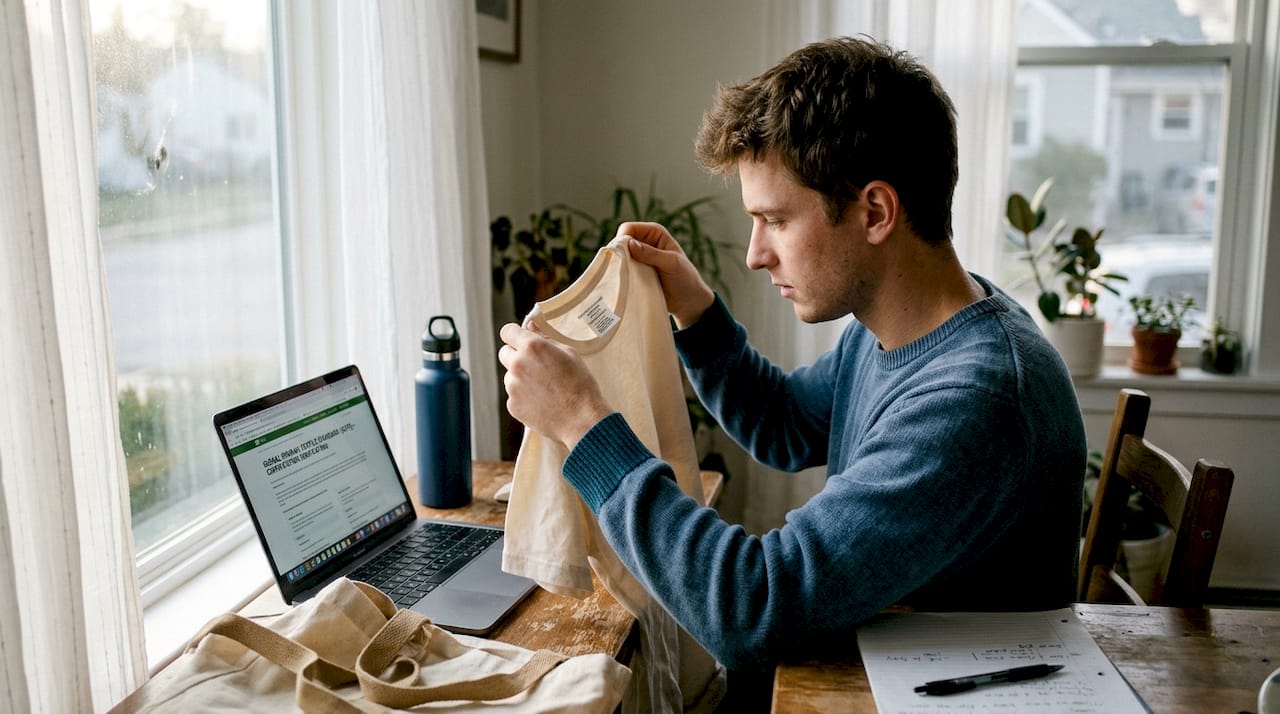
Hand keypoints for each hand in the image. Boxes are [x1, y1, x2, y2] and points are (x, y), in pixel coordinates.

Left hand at [497, 322, 612, 449]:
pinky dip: (524, 396)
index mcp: (532, 347)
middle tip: (536, 365)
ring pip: (509, 375)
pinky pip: (514, 394)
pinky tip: (542, 400)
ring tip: (545, 387)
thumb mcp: (568, 353)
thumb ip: (545, 339)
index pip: (507, 332)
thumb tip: (530, 328)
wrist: (582, 419)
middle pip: (504, 353)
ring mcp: (512, 387)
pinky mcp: (512, 405)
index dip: (515, 334)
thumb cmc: (580, 384)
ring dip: (521, 377)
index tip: (521, 339)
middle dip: (516, 355)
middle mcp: (517, 365)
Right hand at [618, 222, 715, 327]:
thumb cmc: (685, 279)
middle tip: (623, 269)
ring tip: (626, 278)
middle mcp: (644, 242)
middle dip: (619, 254)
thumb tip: (630, 244)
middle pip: (620, 242)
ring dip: (620, 266)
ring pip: (619, 257)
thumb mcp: (672, 263)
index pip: (629, 228)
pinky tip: (625, 283)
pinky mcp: (635, 272)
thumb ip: (652, 253)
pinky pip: (621, 270)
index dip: (623, 239)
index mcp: (654, 233)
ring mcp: (639, 258)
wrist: (688, 302)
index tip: (623, 256)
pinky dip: (621, 275)